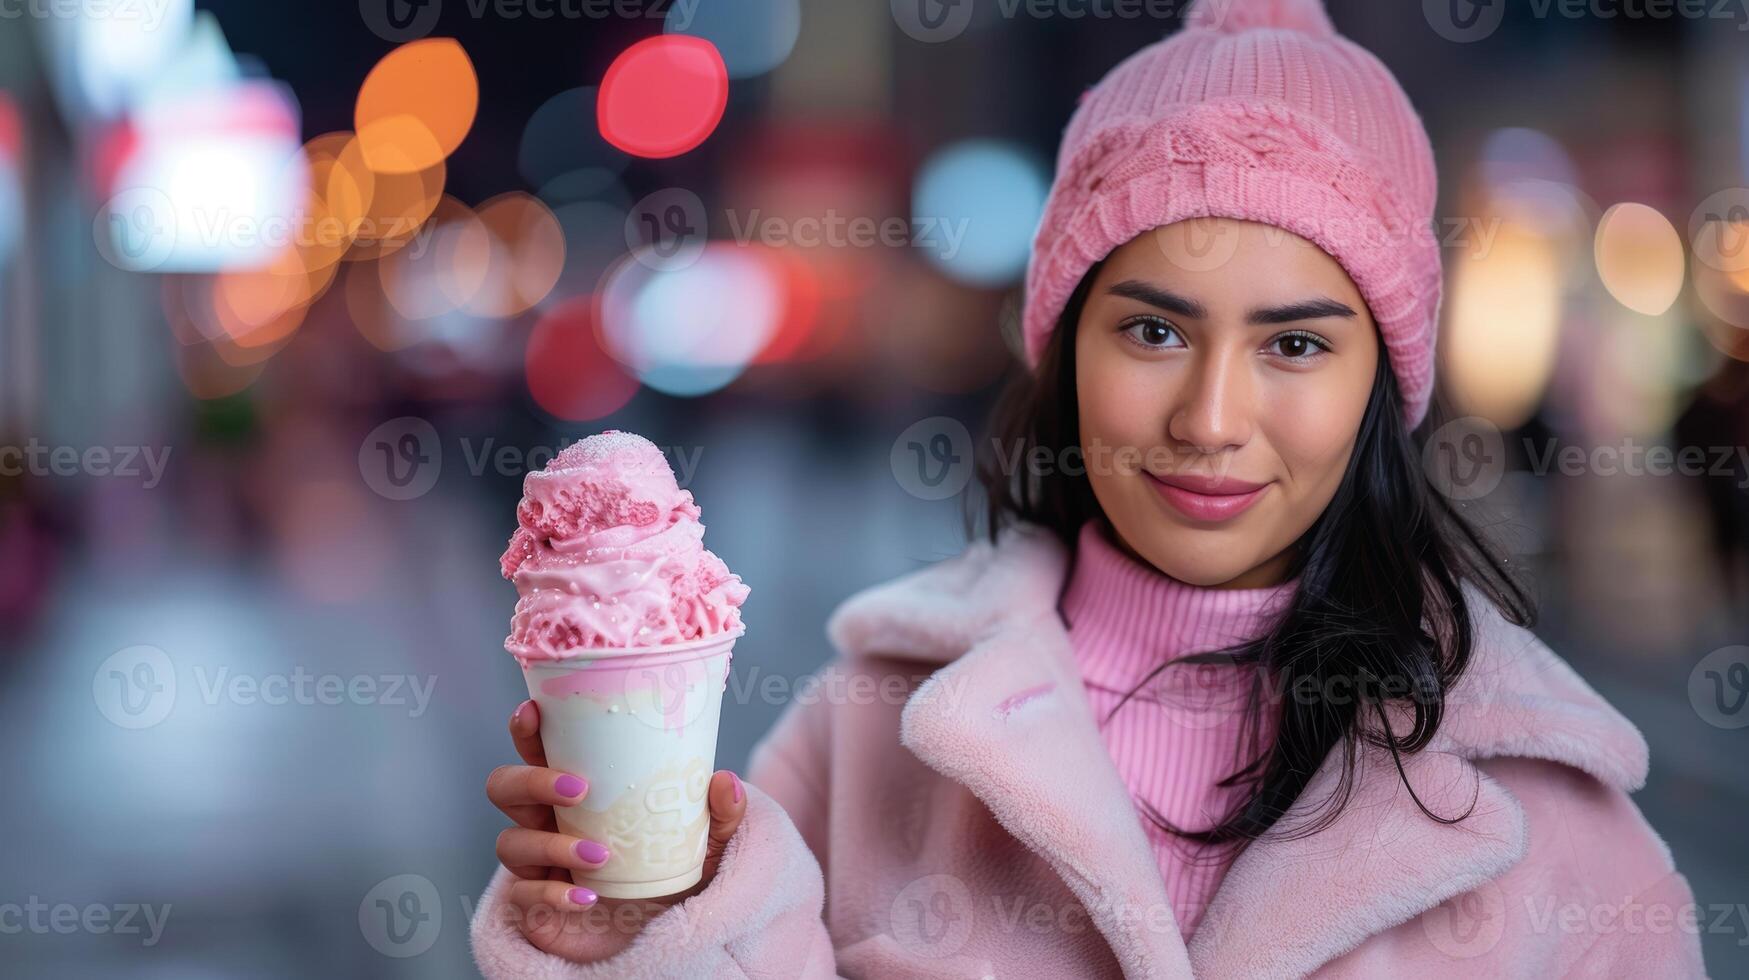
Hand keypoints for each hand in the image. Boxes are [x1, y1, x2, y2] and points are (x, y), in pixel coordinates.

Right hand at [484, 698, 748, 961]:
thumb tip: (724, 781)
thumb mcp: (707, 839)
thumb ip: (721, 813)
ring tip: (600, 855)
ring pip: (510, 843)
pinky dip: (553, 895)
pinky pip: (524, 895)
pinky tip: (585, 898)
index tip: (533, 711)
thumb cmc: (675, 867)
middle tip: (580, 789)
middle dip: (532, 781)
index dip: (526, 729)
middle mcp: (545, 820)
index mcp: (576, 789)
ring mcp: (535, 862)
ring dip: (552, 845)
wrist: (667, 925)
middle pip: (504, 786)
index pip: (537, 749)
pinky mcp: (535, 904)